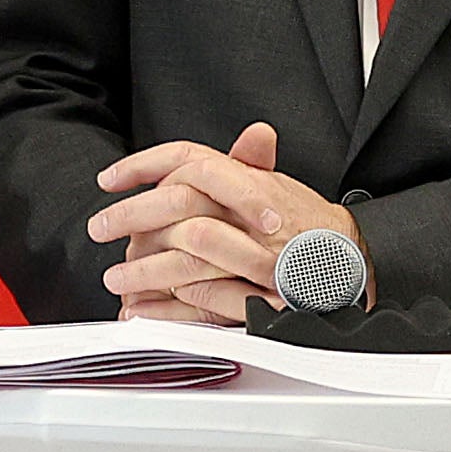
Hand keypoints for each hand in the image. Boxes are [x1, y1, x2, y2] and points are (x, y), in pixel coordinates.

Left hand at [83, 121, 358, 325]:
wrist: (351, 260)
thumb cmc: (305, 222)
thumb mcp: (273, 183)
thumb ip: (240, 164)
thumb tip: (218, 142)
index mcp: (250, 181)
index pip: (189, 159)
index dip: (143, 165)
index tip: (108, 179)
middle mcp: (253, 213)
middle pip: (179, 204)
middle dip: (131, 217)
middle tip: (99, 228)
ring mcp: (258, 255)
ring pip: (187, 256)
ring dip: (144, 270)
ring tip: (117, 280)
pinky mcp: (259, 294)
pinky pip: (203, 299)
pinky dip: (168, 306)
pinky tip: (144, 308)